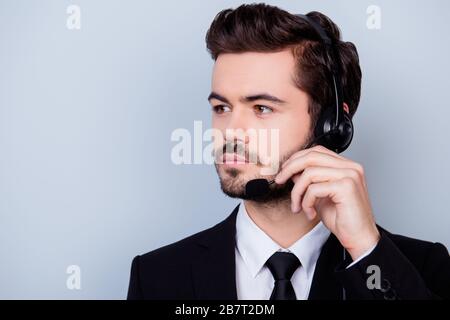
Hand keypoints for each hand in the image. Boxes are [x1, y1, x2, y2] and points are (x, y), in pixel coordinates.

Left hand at [275, 145, 379, 259]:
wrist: (359, 238)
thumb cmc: (342, 219)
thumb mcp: (320, 195)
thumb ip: (309, 181)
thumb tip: (293, 171)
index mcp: (346, 166)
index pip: (316, 151)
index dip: (297, 159)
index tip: (284, 171)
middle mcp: (350, 167)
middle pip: (311, 156)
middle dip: (290, 168)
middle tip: (279, 180)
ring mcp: (350, 175)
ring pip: (309, 173)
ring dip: (297, 192)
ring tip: (298, 207)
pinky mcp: (346, 187)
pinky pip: (314, 189)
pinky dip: (306, 202)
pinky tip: (310, 213)